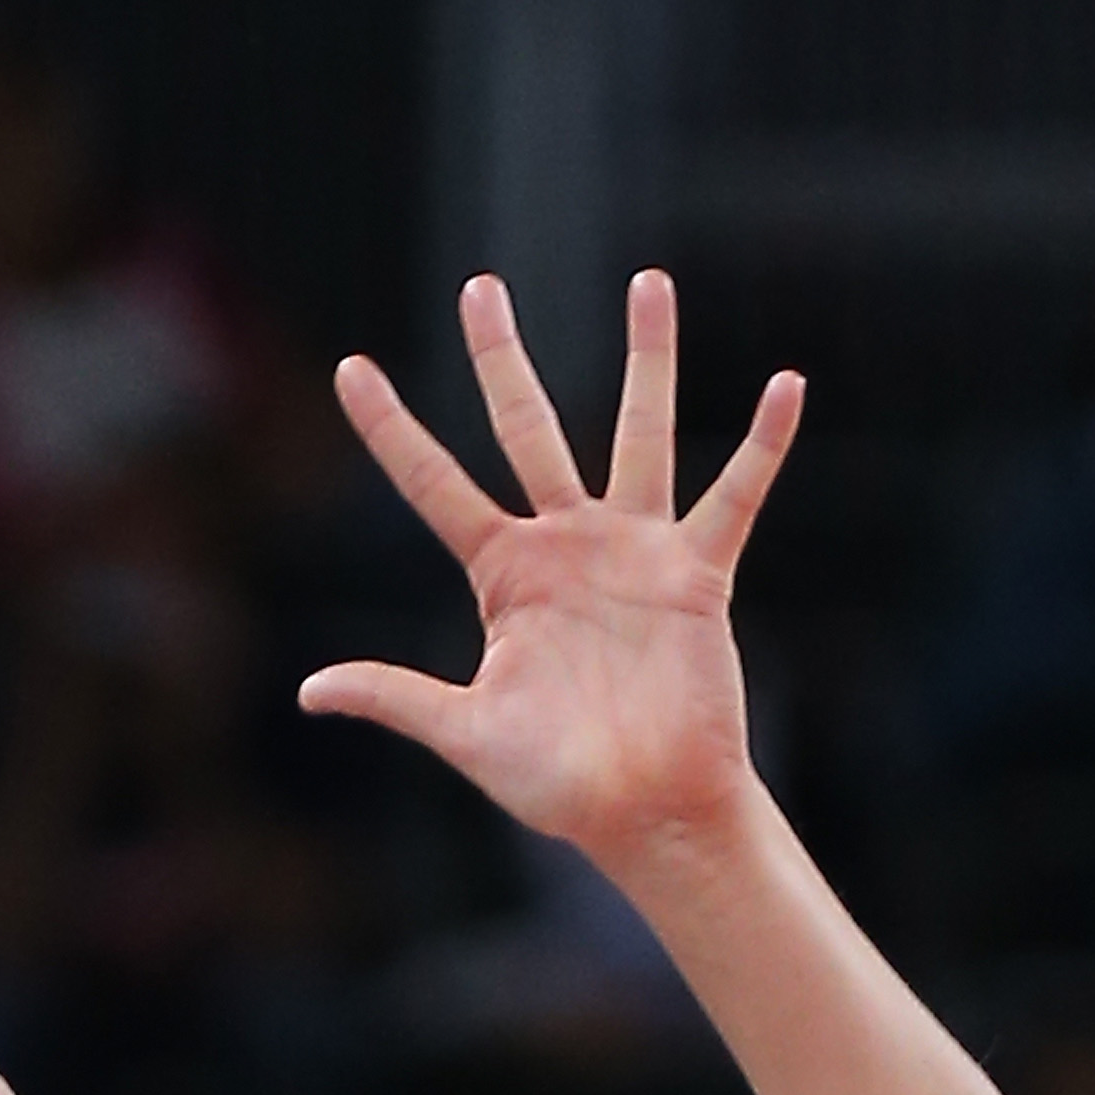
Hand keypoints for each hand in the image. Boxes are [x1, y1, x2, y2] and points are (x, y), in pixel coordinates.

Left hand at [298, 269, 804, 858]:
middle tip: (480, 286)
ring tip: (648, 281)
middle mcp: (565, 546)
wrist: (644, 813)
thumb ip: (395, 699)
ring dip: (647, 359)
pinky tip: (785, 386)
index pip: (433, 485)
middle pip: (528, 429)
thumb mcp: (465, 733)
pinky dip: (762, 446)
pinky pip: (734, 498)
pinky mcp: (696, 575)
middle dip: (500, 359)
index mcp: (502, 576)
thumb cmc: (555, 783)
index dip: (390, 431)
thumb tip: (309, 693)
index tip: (349, 369)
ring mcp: (633, 551)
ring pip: (637, 433)